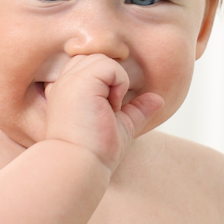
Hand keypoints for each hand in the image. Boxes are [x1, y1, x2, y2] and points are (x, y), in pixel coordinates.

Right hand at [41, 53, 164, 169]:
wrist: (80, 164)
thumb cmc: (96, 151)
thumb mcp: (120, 126)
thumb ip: (136, 109)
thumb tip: (158, 99)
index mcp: (68, 90)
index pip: (91, 66)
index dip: (106, 83)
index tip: (103, 111)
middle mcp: (65, 81)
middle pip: (98, 58)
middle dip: (111, 80)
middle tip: (107, 110)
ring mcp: (70, 79)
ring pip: (105, 59)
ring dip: (116, 82)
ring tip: (107, 109)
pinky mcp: (80, 81)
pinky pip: (110, 65)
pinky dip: (119, 84)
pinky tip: (110, 106)